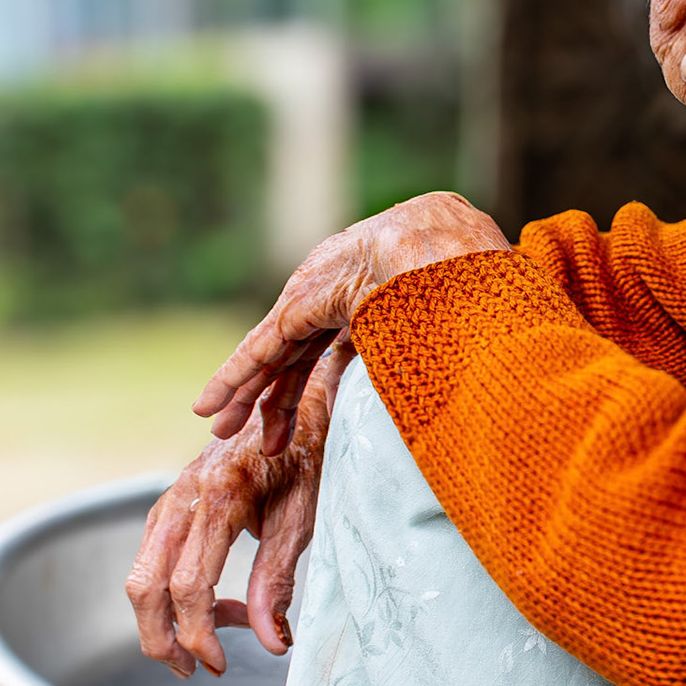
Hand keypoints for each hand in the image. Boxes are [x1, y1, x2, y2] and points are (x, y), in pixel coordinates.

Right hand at [127, 344, 349, 676]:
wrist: (297, 399)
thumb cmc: (309, 454)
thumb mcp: (306, 515)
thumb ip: (281, 579)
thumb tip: (272, 644)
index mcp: (220, 496)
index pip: (190, 585)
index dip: (200, 635)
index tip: (220, 666)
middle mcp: (183, 495)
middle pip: (144, 586)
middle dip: (161, 639)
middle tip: (197, 671)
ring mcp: (171, 498)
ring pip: (140, 575)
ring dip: (165, 620)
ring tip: (210, 646)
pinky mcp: (171, 504)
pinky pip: (153, 559)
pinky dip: (173, 593)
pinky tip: (219, 605)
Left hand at [196, 192, 509, 451]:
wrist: (445, 245)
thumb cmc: (469, 283)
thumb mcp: (453, 325)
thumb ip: (446, 348)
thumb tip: (477, 386)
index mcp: (374, 300)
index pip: (335, 349)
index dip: (319, 384)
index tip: (310, 421)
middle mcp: (338, 296)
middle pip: (300, 356)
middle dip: (278, 398)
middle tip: (264, 439)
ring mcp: (315, 298)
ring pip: (273, 356)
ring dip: (245, 394)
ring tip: (217, 427)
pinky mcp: (298, 306)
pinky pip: (260, 349)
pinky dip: (233, 377)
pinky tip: (208, 405)